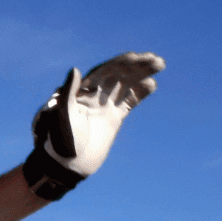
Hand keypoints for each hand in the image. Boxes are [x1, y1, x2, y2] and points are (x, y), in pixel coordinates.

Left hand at [24, 52, 163, 199]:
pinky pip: (129, 101)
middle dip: (136, 66)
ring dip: (142, 74)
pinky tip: (152, 84)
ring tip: (160, 64)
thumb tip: (75, 69)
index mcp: (82, 91)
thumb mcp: (63, 114)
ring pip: (126, 85)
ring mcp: (105, 105)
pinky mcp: (114, 117)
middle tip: (155, 59)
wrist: (70, 163)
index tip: (135, 57)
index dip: (119, 63)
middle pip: (118, 75)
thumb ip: (68, 92)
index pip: (104, 71)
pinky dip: (140, 93)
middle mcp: (95, 95)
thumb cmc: (61, 140)